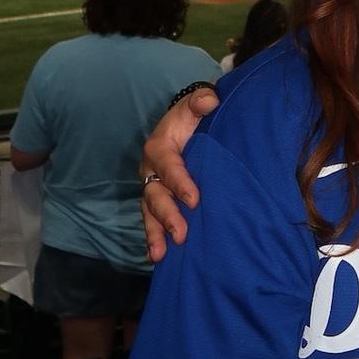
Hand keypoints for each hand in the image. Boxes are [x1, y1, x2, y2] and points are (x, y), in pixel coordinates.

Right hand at [140, 86, 220, 260]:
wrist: (187, 121)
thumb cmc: (193, 114)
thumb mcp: (196, 103)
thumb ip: (201, 101)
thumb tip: (209, 101)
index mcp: (159, 147)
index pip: (169, 167)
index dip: (180, 183)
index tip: (195, 199)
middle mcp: (150, 169)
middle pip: (155, 195)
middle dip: (167, 215)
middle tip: (181, 233)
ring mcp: (152, 186)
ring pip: (150, 212)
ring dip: (155, 233)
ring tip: (159, 256)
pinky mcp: (158, 197)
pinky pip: (153, 219)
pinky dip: (154, 236)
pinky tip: (159, 257)